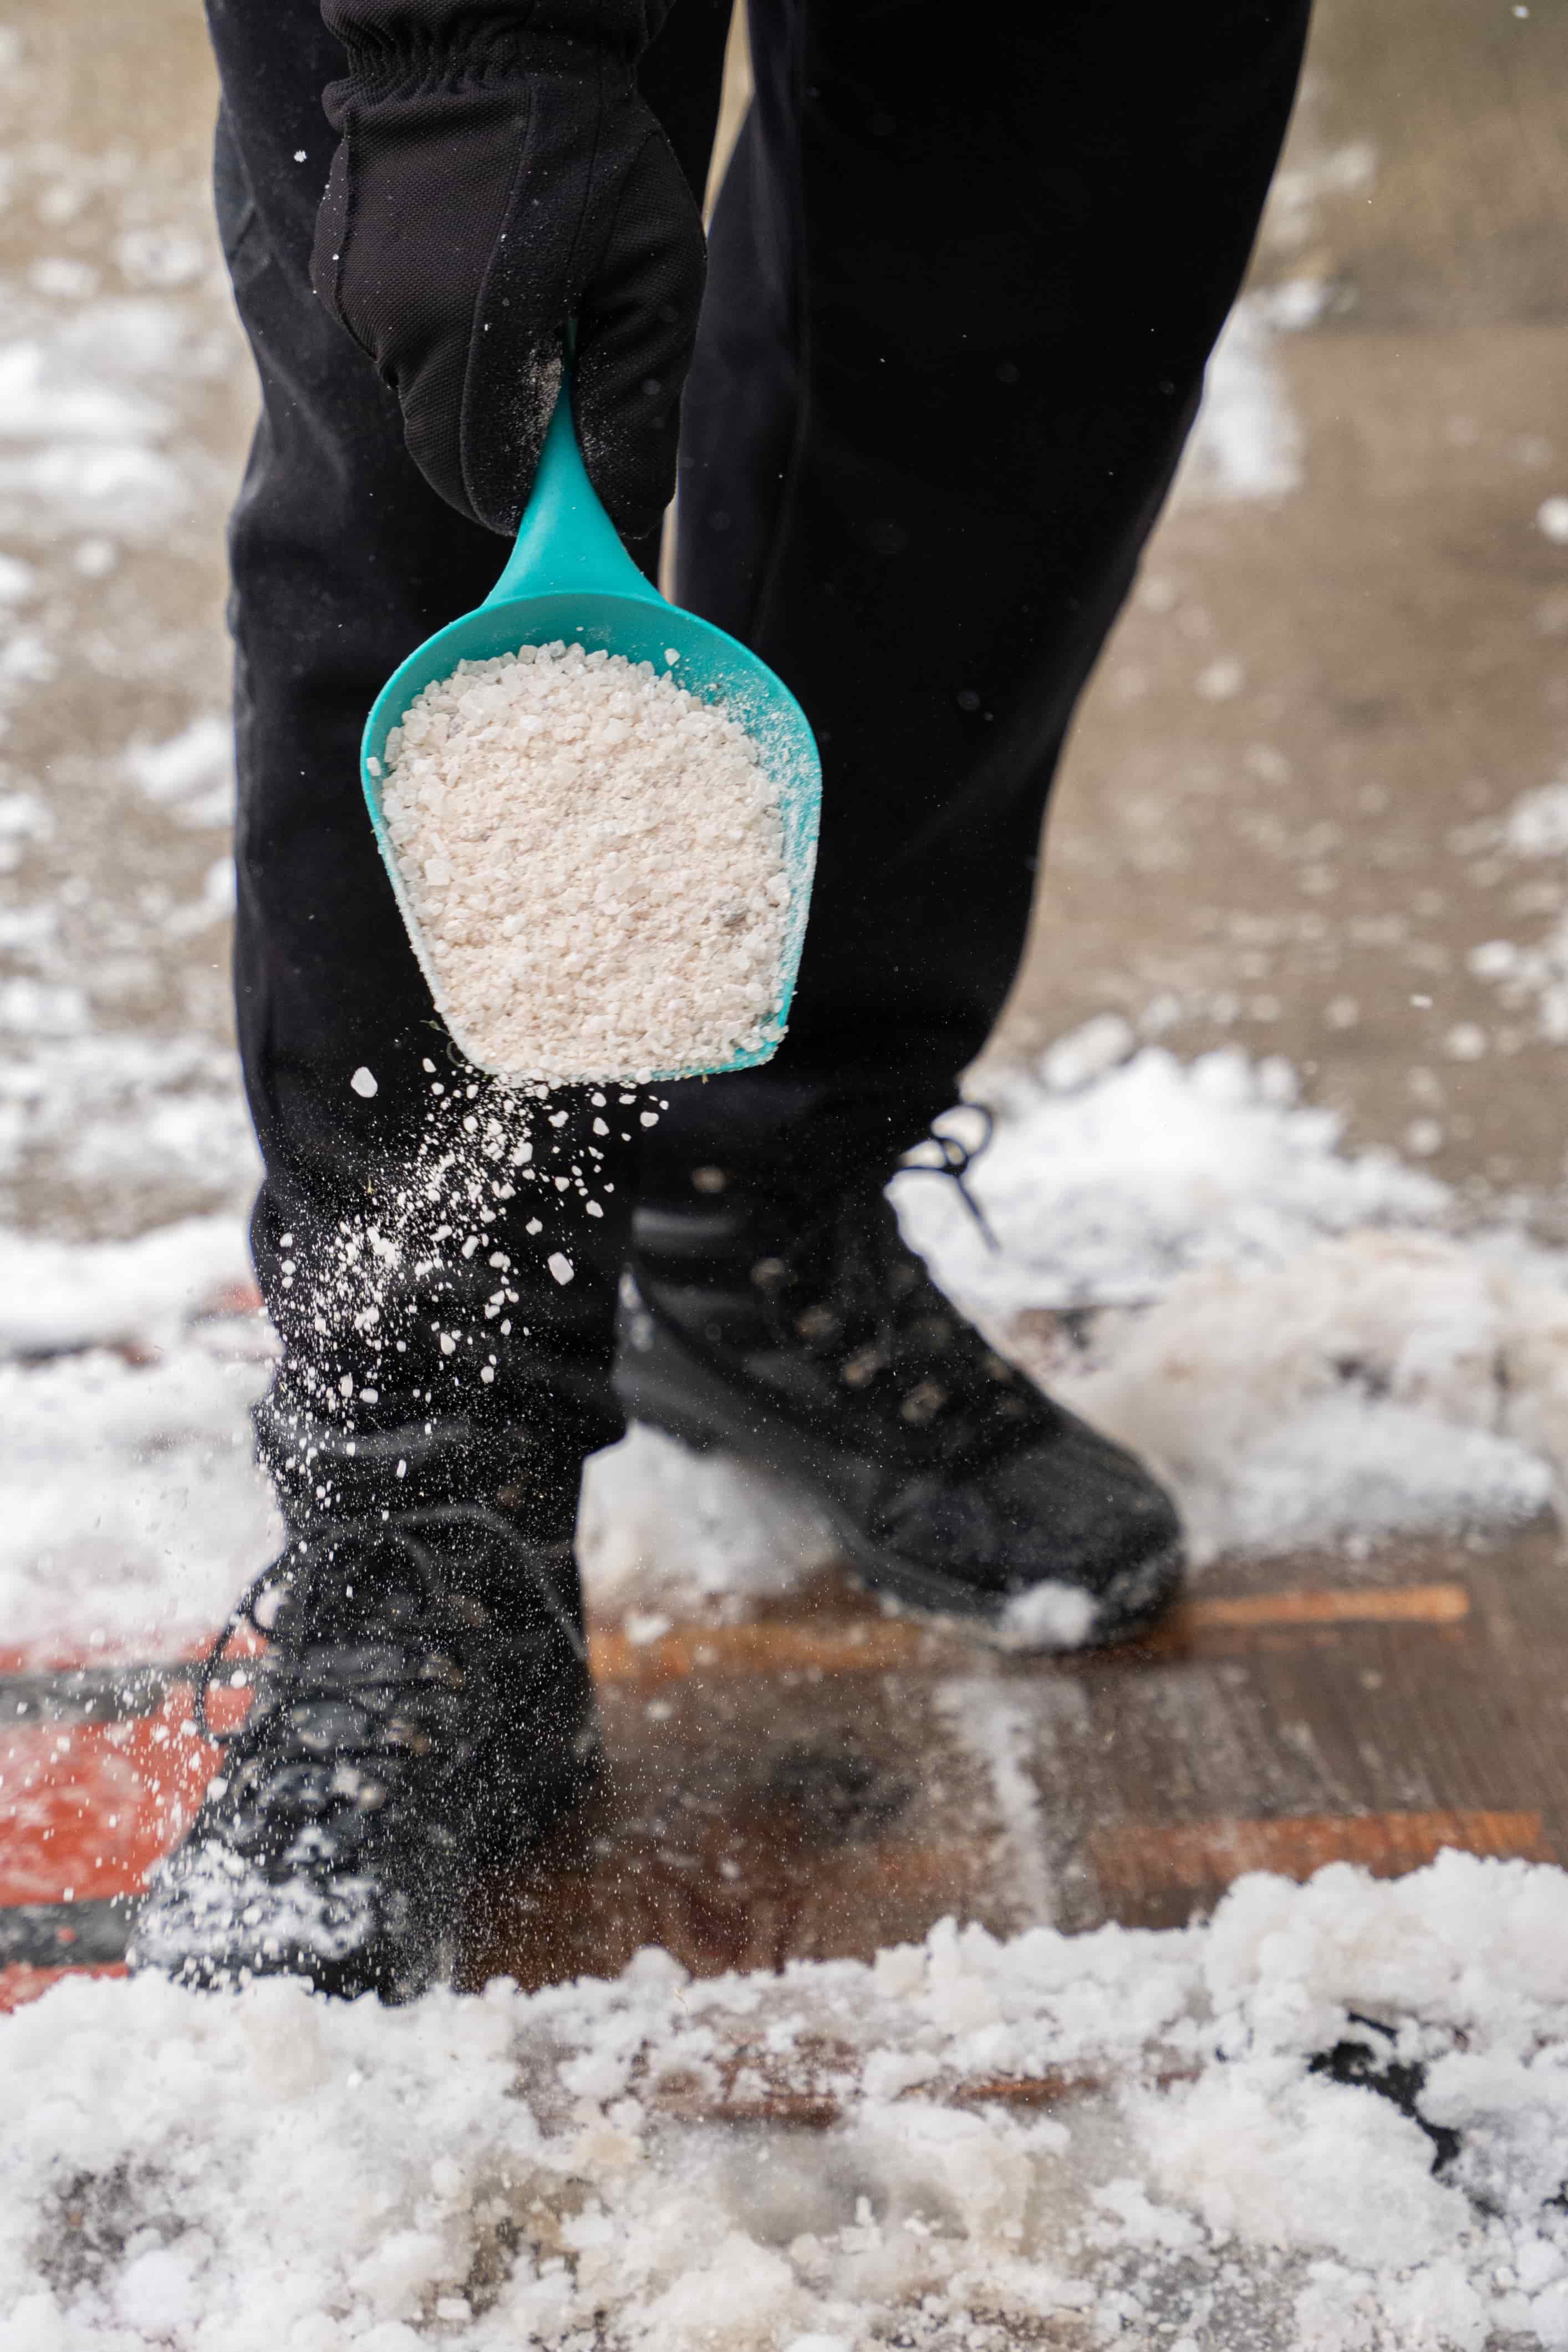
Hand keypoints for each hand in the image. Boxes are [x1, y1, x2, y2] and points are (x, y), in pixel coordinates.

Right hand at [311, 0, 705, 538]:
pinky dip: (441, 332)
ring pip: (419, 395)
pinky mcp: (337, 271)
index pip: (482, 482)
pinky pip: (394, 342)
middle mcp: (392, 324)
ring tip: (526, 291)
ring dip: (475, 376)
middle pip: (447, 448)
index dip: (531, 498)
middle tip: (561, 364)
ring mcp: (354, 297)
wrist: (494, 33)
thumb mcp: (655, 278)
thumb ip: (637, 403)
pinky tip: (481, 265)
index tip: (573, 478)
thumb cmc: (594, 152)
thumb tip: (622, 510)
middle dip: (505, 436)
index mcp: (468, 332)